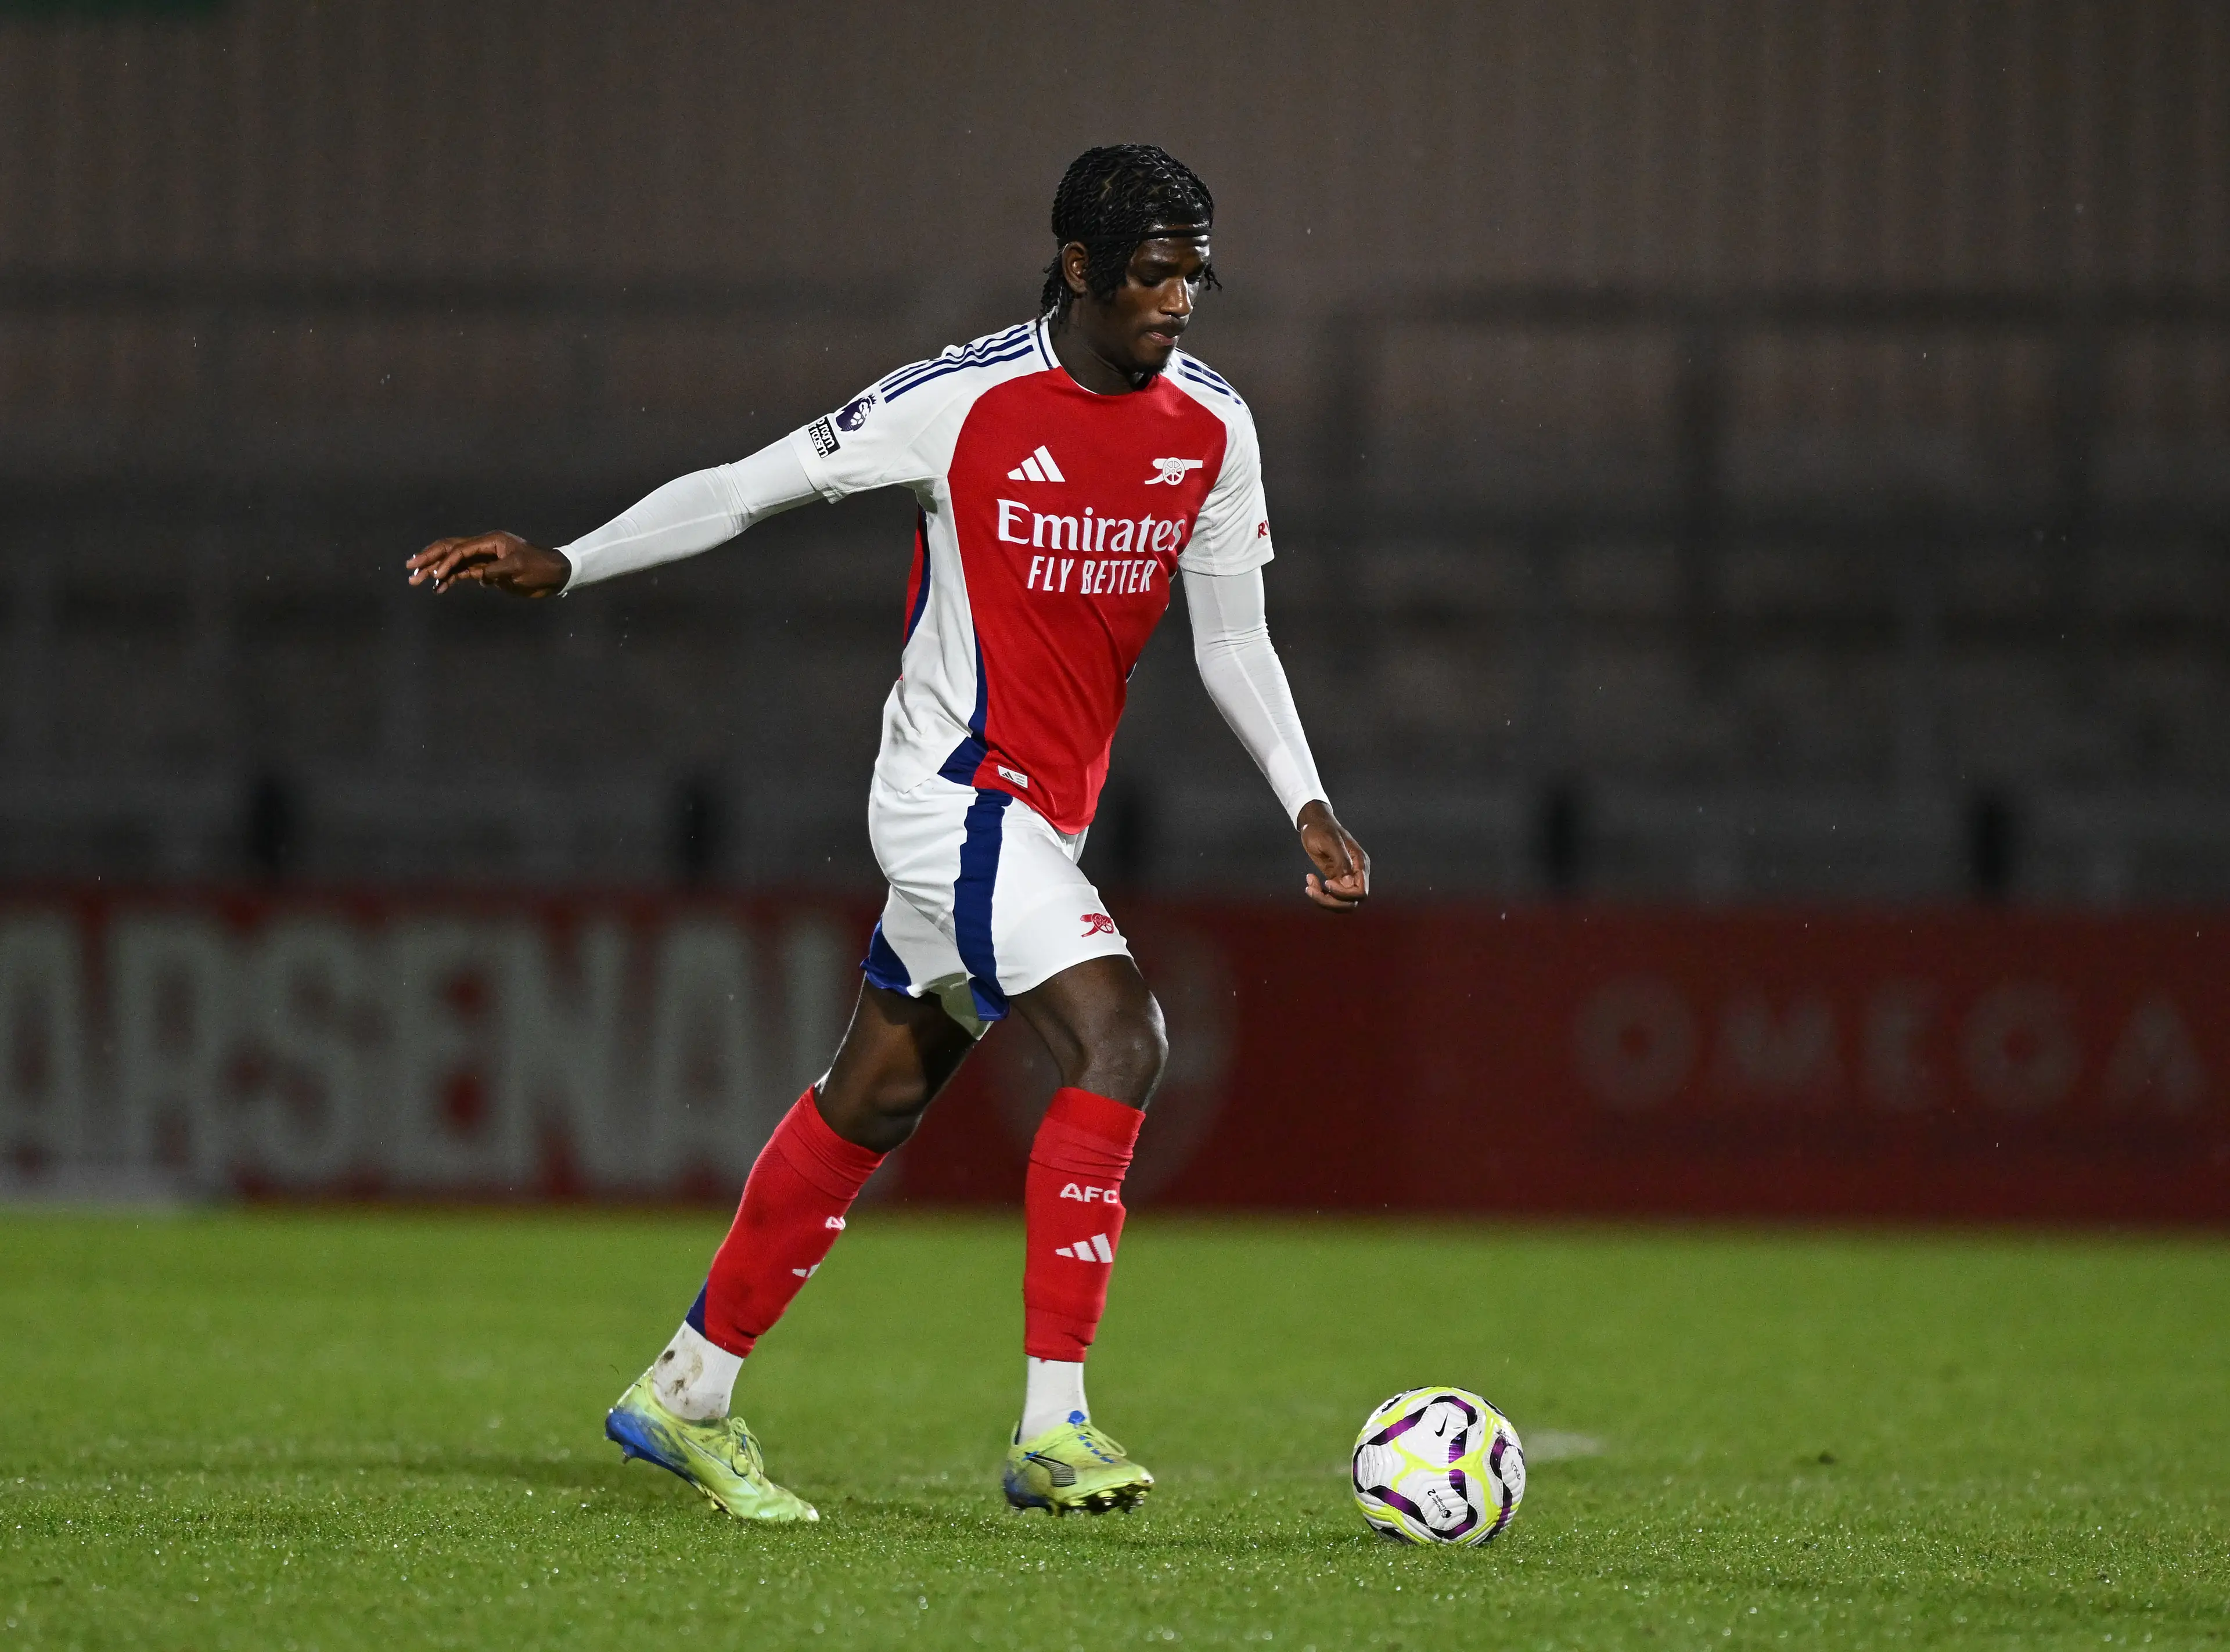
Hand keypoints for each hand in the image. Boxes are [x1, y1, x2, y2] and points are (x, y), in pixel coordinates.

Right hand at [406, 532, 569, 597]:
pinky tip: (438, 588)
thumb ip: (497, 571)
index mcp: (490, 541)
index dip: (445, 561)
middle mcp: (483, 547)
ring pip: (454, 562)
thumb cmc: (539, 568)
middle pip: (450, 550)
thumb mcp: (519, 568)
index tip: (433, 575)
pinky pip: (463, 573)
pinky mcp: (487, 571)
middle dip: (430, 559)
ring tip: (417, 581)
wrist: (554, 575)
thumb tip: (479, 577)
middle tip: (410, 569)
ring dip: (436, 571)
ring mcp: (483, 559)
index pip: (461, 549)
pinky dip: (450, 579)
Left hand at [1297, 799, 1368, 911]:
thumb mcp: (1330, 842)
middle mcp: (1356, 874)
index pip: (1361, 892)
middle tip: (1312, 889)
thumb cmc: (1322, 829)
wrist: (1313, 823)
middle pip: (1352, 902)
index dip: (1344, 894)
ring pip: (1341, 904)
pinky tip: (1309, 881)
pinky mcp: (1335, 880)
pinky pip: (1331, 897)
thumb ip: (1342, 861)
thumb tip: (1350, 884)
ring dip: (1324, 901)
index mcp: (1360, 864)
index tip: (1327, 882)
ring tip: (1309, 887)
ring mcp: (1346, 878)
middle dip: (1331, 902)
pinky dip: (1319, 894)